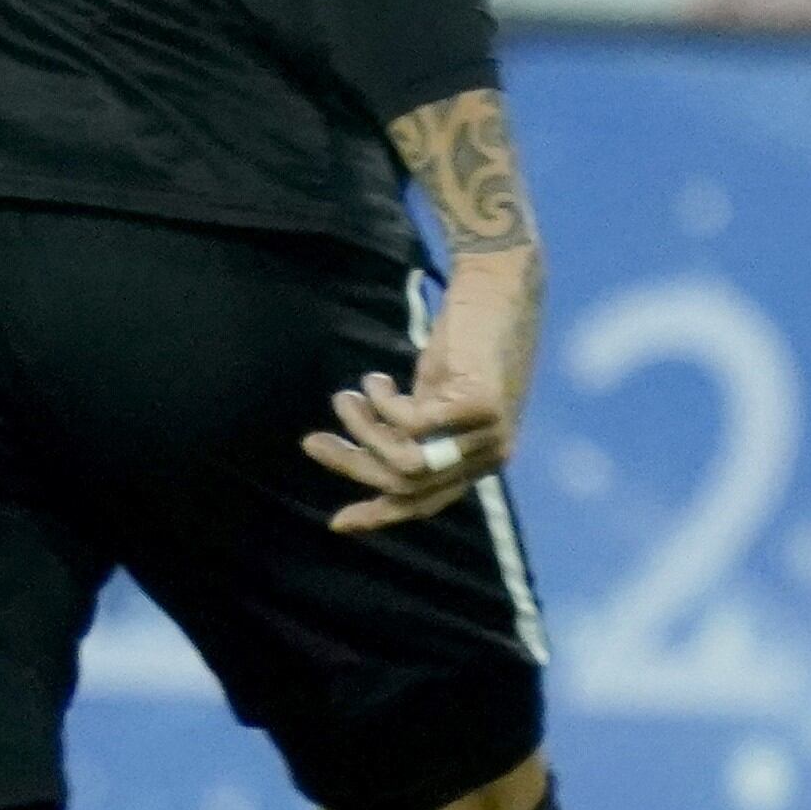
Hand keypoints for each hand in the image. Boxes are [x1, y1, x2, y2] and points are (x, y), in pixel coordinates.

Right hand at [303, 248, 535, 532]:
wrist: (499, 287)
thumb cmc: (465, 341)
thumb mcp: (435, 398)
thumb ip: (415, 434)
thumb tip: (371, 461)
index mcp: (481, 459)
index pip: (426, 503)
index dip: (380, 514)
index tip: (336, 522)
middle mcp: (491, 455)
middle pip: (408, 484)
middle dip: (353, 465)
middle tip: (312, 442)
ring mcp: (490, 433)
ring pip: (406, 460)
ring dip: (363, 431)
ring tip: (345, 398)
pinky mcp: (480, 405)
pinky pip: (411, 424)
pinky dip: (381, 404)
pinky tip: (374, 380)